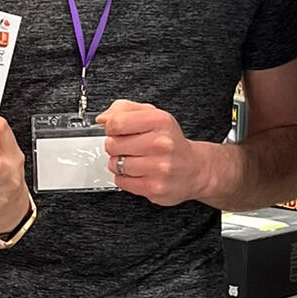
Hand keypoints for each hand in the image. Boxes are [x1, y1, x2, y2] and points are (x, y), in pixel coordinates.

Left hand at [98, 100, 212, 206]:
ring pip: (115, 164)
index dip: (110, 127)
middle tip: (127, 147)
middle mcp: (161, 144)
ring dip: (118, 163)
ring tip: (133, 160)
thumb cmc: (170, 141)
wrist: (195, 169)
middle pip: (112, 144)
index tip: (115, 130)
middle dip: (115, 146)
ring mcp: (158, 167)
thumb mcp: (153, 115)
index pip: (117, 122)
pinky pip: (121, 182)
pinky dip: (124, 178)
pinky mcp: (154, 188)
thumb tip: (102, 119)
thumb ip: (125, 109)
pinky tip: (137, 173)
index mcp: (160, 121)